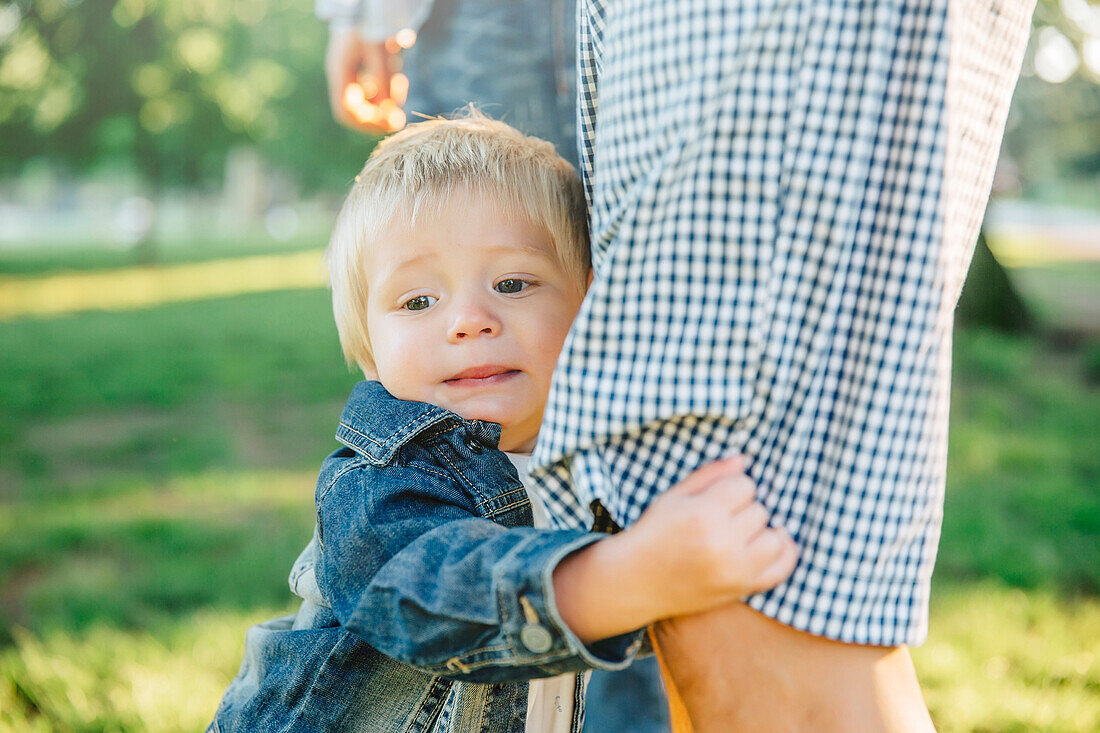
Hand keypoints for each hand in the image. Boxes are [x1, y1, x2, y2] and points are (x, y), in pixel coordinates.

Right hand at [325, 28, 407, 133]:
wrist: (368, 4)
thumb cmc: (369, 22)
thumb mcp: (378, 49)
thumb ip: (382, 78)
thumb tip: (388, 107)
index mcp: (339, 72)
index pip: (344, 111)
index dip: (365, 124)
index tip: (388, 124)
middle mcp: (343, 76)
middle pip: (356, 111)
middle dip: (378, 117)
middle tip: (400, 120)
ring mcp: (352, 73)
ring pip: (368, 101)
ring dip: (387, 101)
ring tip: (402, 85)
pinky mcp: (364, 69)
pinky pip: (376, 89)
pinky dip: (388, 89)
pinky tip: (400, 81)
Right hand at [620, 455, 797, 618]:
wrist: (635, 581)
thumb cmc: (653, 533)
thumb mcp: (673, 497)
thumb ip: (710, 475)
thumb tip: (743, 460)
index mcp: (703, 514)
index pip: (744, 485)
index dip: (732, 487)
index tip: (717, 497)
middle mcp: (722, 542)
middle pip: (760, 510)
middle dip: (744, 510)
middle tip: (722, 519)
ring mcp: (734, 569)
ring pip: (774, 538)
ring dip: (761, 532)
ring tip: (741, 533)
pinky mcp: (741, 588)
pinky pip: (781, 569)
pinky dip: (784, 554)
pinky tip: (773, 544)